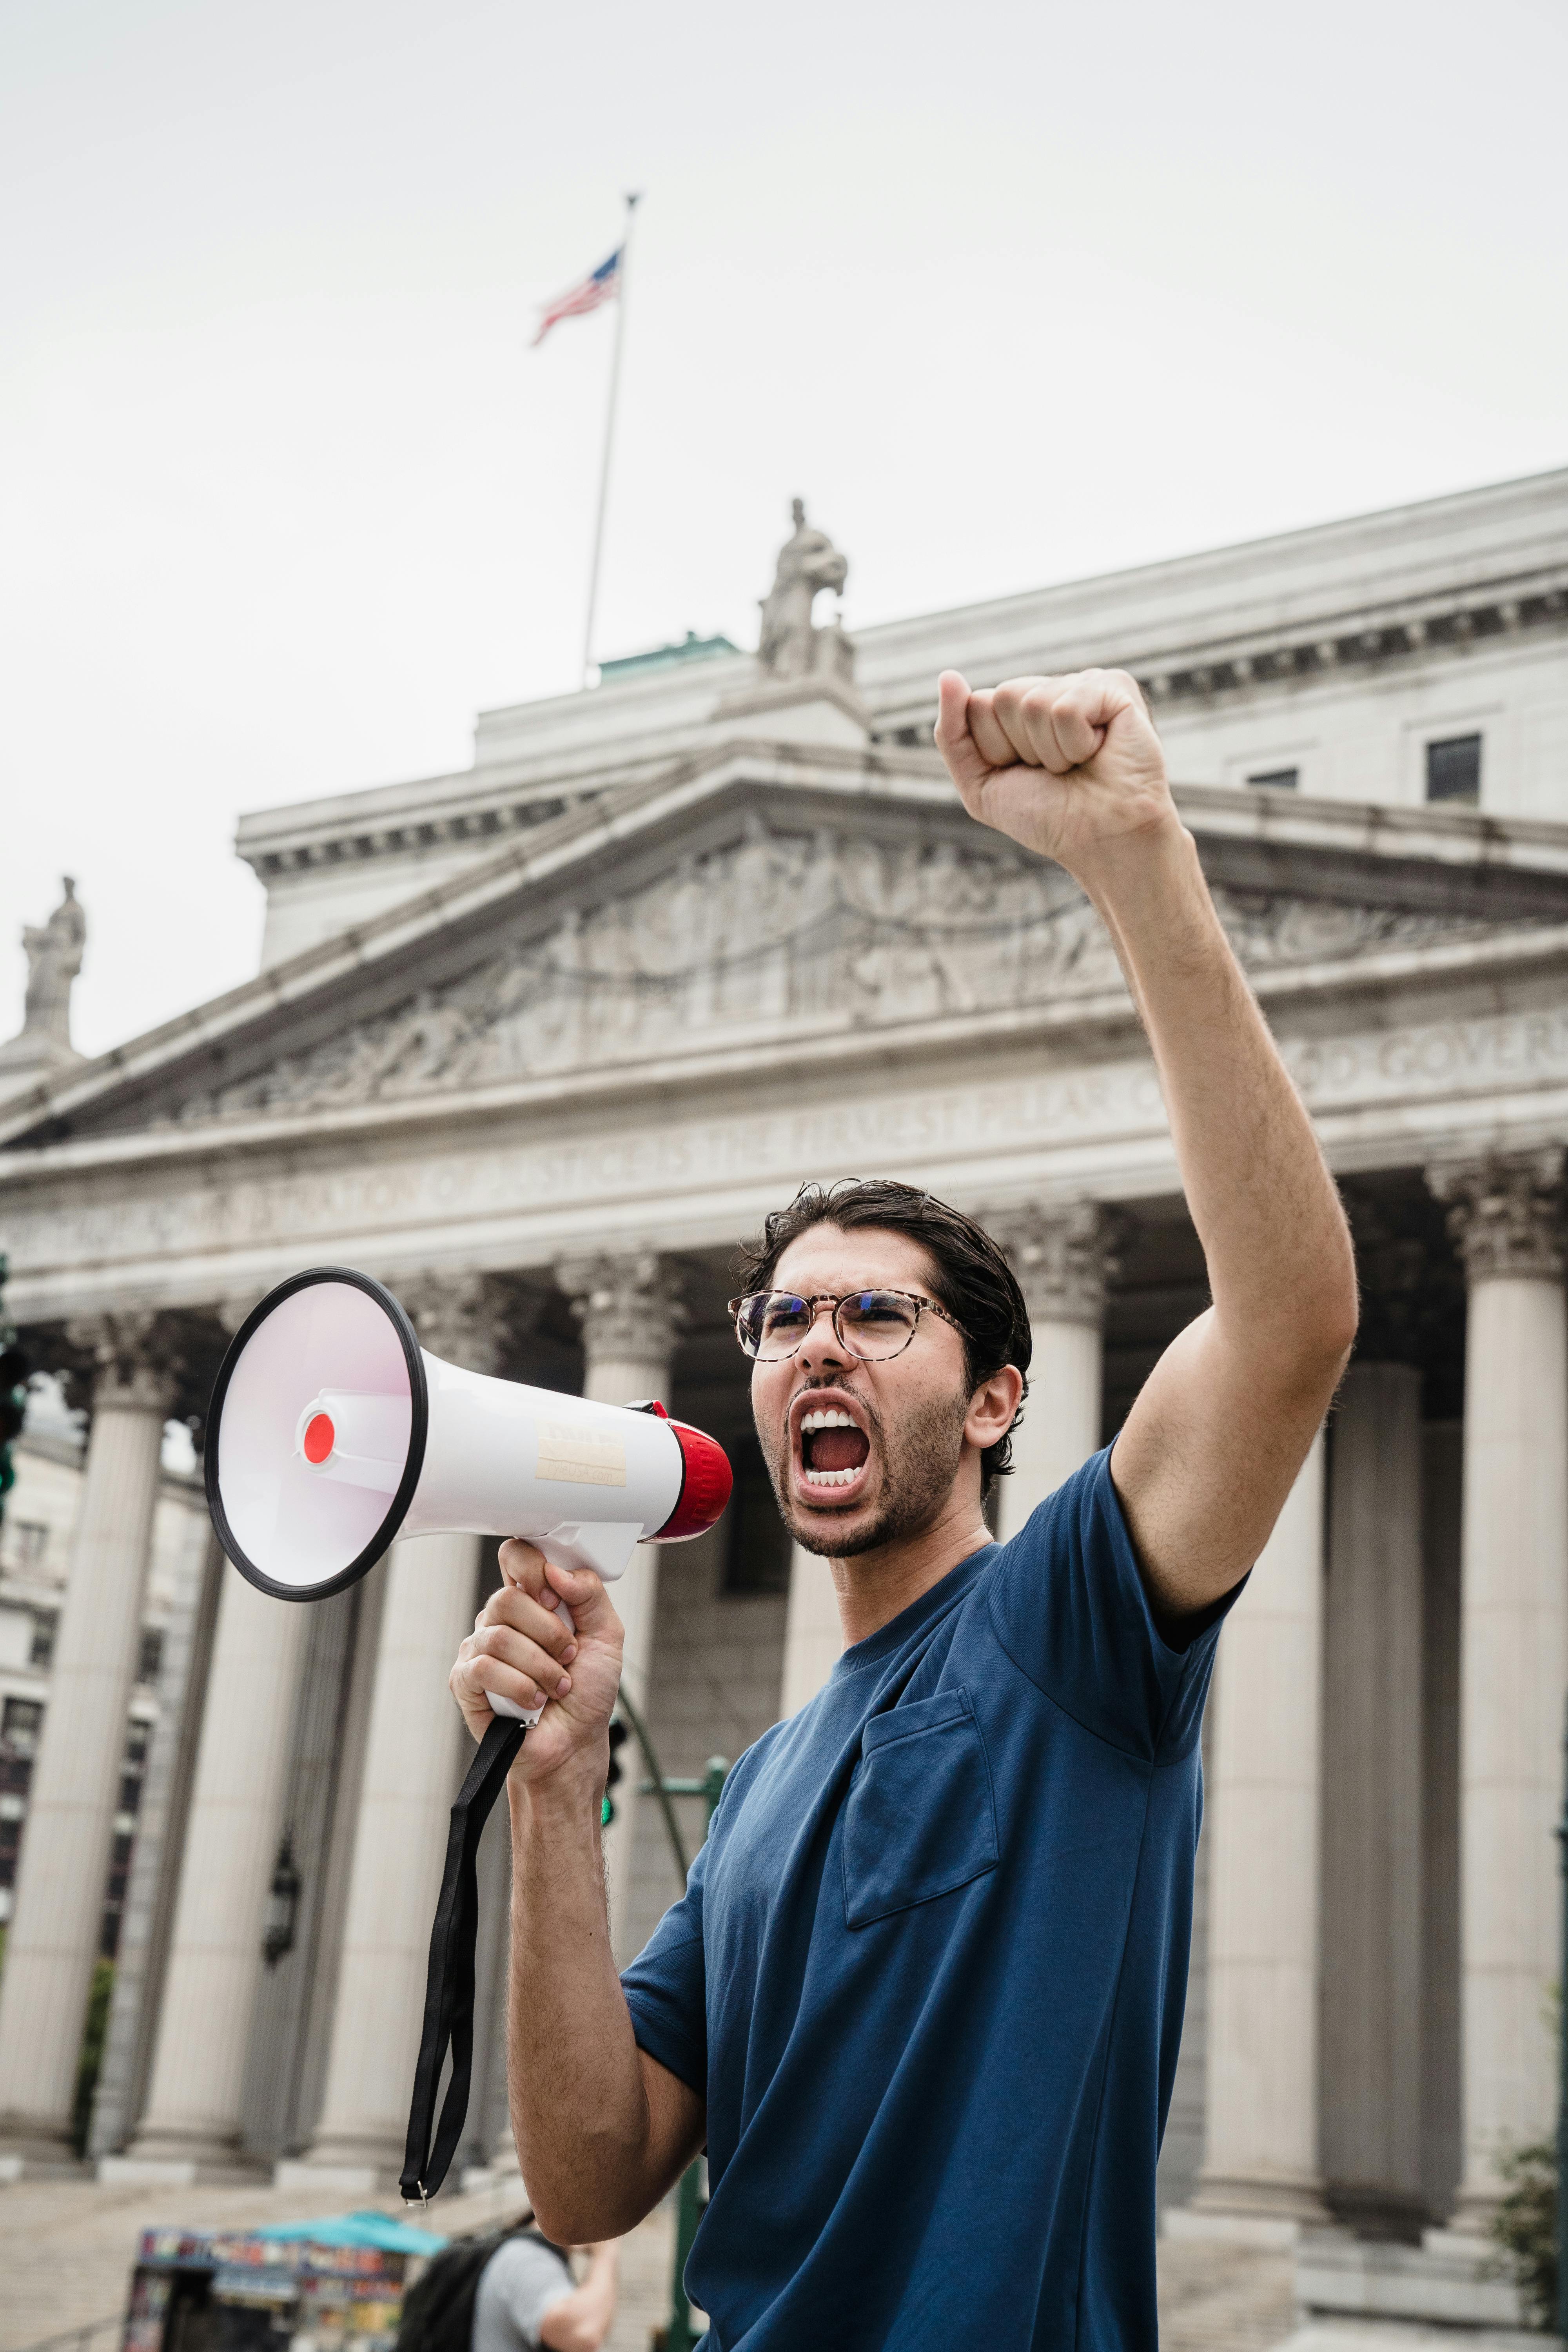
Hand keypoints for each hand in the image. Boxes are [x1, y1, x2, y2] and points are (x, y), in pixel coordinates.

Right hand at [450, 1541, 624, 1789]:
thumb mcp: (606, 1636)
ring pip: (499, 1636)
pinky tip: (534, 1700)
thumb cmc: (587, 1691)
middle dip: (548, 1632)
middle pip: (507, 1598)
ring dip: (540, 1666)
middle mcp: (500, 1620)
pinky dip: (519, 1686)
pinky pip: (485, 1668)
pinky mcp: (465, 1681)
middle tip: (567, 1656)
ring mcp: (478, 1649)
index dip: (533, 1570)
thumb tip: (557, 1570)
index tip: (556, 1599)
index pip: (515, 1556)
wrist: (575, 1743)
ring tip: (556, 1686)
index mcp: (531, 1600)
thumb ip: (590, 1594)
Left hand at [933, 667, 1175, 882]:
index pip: (977, 704)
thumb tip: (947, 675)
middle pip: (1003, 697)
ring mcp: (1084, 683)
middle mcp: (1051, 688)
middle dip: (1021, 748)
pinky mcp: (1115, 685)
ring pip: (1032, 702)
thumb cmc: (1048, 817)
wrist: (1102, 841)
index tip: (1027, 773)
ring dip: (1051, 752)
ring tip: (1079, 765)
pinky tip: (1100, 752)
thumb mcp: (980, 784)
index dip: (995, 750)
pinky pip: (1067, 708)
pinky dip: (1077, 745)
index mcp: (1020, 707)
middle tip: (1056, 772)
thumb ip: (952, 733)